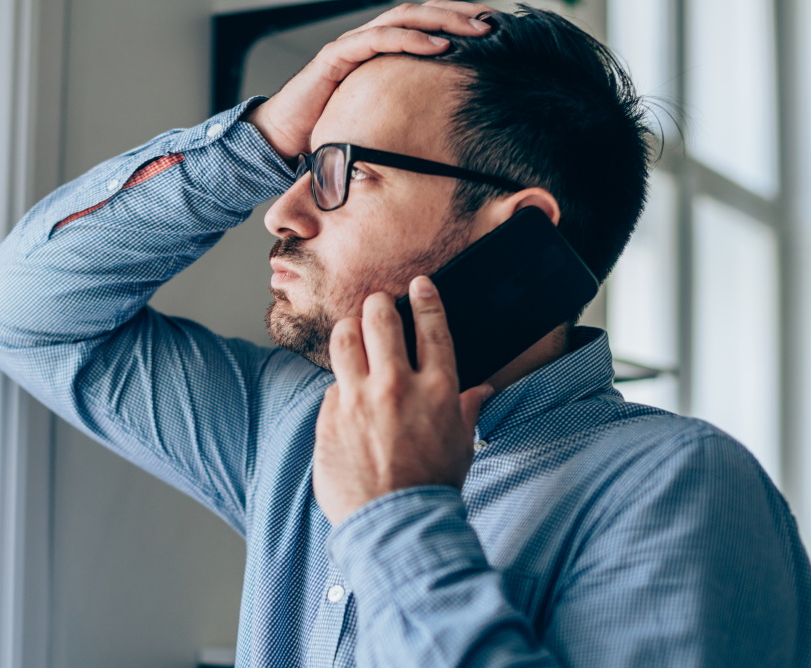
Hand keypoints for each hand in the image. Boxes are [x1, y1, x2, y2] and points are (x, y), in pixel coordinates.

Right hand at [245, 1, 493, 160]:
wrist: (282, 136)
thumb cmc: (327, 127)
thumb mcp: (378, 118)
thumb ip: (405, 113)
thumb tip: (446, 129)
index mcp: (380, 52)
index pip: (425, 25)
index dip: (458, 22)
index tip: (494, 30)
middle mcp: (368, 41)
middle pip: (420, 14)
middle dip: (458, 14)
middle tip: (493, 22)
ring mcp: (352, 45)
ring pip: (403, 18)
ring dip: (442, 21)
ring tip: (474, 29)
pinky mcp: (336, 56)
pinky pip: (378, 39)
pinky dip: (410, 39)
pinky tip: (438, 45)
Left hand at [313, 276, 494, 525]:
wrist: (395, 523)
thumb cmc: (432, 486)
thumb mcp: (461, 444)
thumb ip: (466, 409)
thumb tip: (481, 391)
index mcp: (438, 389)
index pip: (431, 326)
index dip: (424, 298)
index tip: (419, 286)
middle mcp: (396, 385)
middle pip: (379, 318)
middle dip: (378, 305)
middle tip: (377, 306)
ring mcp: (358, 399)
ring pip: (344, 338)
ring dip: (349, 329)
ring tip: (353, 333)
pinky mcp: (329, 416)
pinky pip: (331, 385)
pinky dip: (340, 384)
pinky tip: (346, 395)